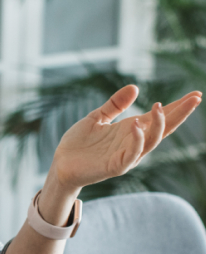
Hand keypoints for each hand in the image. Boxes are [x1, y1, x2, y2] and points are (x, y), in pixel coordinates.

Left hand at [49, 85, 201, 191]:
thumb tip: (135, 87)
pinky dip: (136, 140)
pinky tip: (136, 125)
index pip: (159, 117)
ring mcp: (127, 155)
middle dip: (180, 114)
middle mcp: (133, 142)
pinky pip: (131, 154)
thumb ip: (115, 105)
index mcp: (131, 130)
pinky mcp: (115, 166)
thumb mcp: (98, 118)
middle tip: (195, 98)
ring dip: (158, 125)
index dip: (177, 106)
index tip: (196, 94)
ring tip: (159, 107)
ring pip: (151, 141)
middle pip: (163, 128)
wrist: (62, 164)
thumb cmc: (80, 143)